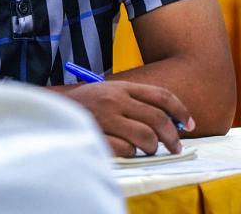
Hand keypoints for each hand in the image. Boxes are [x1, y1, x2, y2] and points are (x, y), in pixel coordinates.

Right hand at [58, 80, 191, 157]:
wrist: (51, 111)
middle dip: (172, 136)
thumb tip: (168, 120)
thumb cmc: (85, 105)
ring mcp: (106, 119)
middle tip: (176, 147)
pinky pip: (126, 150)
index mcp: (121, 87)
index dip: (180, 110)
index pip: (161, 96)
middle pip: (158, 119)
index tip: (189, 124)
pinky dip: (131, 154)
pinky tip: (126, 151)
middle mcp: (115, 100)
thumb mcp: (108, 93)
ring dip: (152, 148)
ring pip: (145, 137)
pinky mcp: (97, 136)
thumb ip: (133, 101)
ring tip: (148, 150)